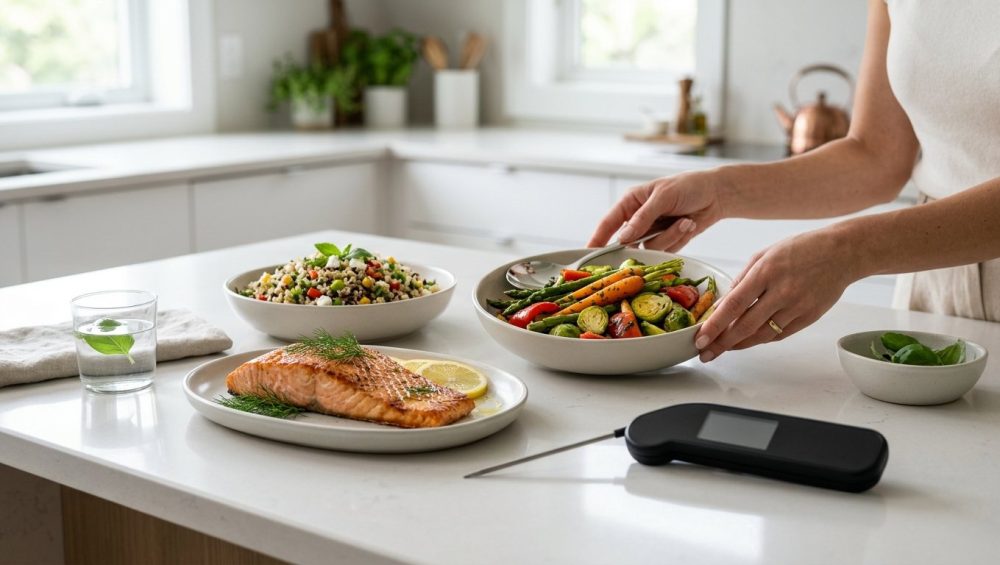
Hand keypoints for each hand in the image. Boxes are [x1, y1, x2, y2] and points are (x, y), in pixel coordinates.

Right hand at [588, 172, 724, 249]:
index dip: (597, 240)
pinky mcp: (667, 241)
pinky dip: (679, 237)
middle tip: (656, 235)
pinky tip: (688, 223)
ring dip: (670, 236)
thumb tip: (623, 237)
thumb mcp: (663, 197)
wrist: (716, 194)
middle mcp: (638, 220)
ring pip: (650, 248)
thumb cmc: (688, 186)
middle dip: (646, 240)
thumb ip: (642, 218)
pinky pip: (666, 249)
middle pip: (629, 242)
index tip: (588, 255)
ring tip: (684, 220)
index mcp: (631, 203)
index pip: (608, 224)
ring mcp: (652, 232)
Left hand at [694, 228, 858, 361]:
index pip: (734, 304)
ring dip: (740, 345)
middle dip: (722, 343)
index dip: (715, 325)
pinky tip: (747, 341)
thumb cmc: (800, 249)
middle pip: (746, 326)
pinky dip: (761, 339)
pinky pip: (780, 334)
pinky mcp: (809, 317)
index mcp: (766, 272)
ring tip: (723, 349)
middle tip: (706, 353)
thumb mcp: (764, 254)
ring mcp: (797, 307)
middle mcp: (781, 292)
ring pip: (762, 334)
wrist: (842, 253)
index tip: (700, 339)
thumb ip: (743, 278)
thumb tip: (724, 303)